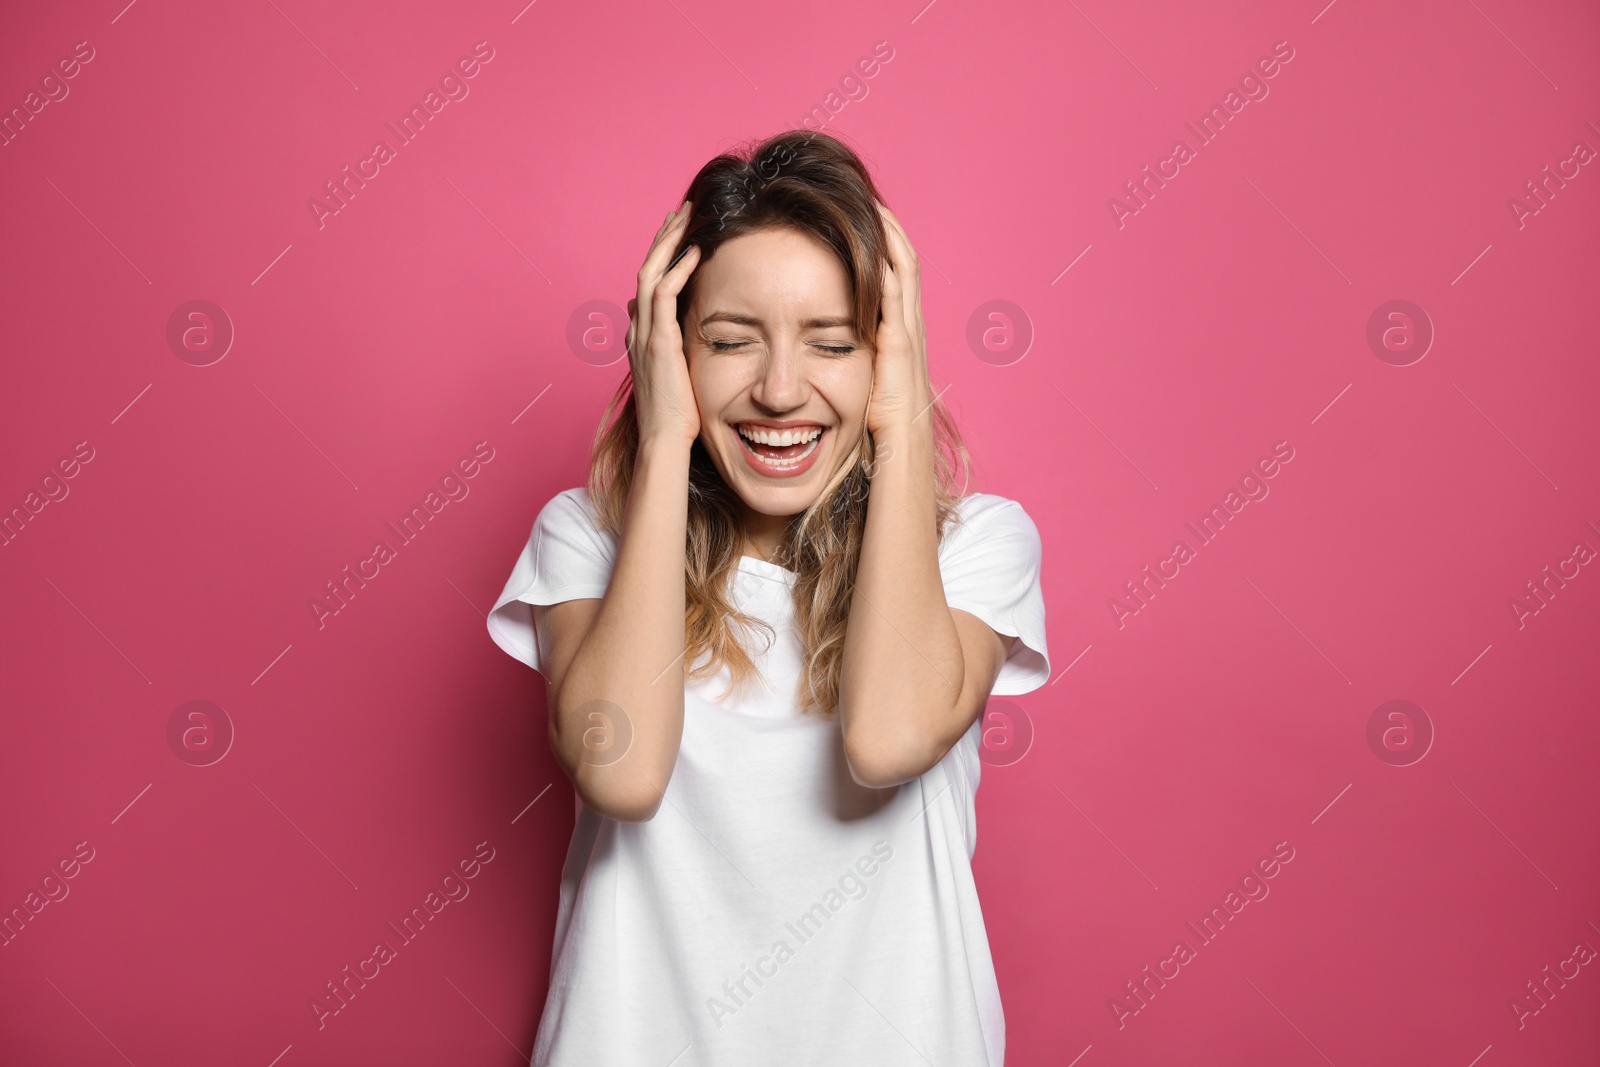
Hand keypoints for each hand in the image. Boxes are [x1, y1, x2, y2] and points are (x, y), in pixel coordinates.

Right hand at [626, 201, 702, 446]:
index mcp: (641, 335)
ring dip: (667, 243)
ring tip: (685, 217)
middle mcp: (638, 330)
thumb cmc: (675, 414)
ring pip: (650, 274)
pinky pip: (663, 296)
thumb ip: (667, 344)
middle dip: (663, 237)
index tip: (678, 232)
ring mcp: (645, 336)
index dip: (661, 254)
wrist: (664, 440)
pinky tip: (693, 251)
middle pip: (646, 269)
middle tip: (681, 211)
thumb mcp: (672, 372)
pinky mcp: (658, 343)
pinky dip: (677, 270)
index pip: (648, 283)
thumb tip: (661, 323)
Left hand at [866, 202, 934, 436]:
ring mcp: (908, 335)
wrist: (900, 456)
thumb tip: (826, 345)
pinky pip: (895, 298)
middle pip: (904, 264)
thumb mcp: (864, 384)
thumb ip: (854, 360)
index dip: (884, 246)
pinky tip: (877, 244)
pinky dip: (888, 268)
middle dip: (889, 230)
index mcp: (899, 335)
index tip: (866, 218)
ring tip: (875, 205)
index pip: (895, 277)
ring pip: (904, 272)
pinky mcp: (900, 347)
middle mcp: (909, 328)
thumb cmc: (880, 429)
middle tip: (871, 197)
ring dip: (891, 238)